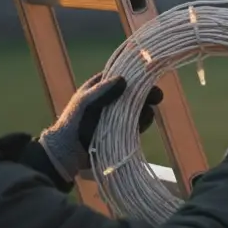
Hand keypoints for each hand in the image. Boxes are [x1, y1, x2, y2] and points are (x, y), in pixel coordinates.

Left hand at [37, 74, 162, 181]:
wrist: (69, 151)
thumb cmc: (74, 122)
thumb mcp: (86, 102)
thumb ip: (104, 91)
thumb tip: (124, 79)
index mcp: (99, 88)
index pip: (121, 77)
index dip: (136, 76)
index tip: (149, 76)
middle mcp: (109, 100)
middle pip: (133, 93)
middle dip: (146, 94)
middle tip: (158, 96)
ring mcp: (115, 116)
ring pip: (136, 108)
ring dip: (145, 109)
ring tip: (149, 112)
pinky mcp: (120, 130)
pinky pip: (136, 123)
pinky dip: (143, 121)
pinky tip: (147, 120)